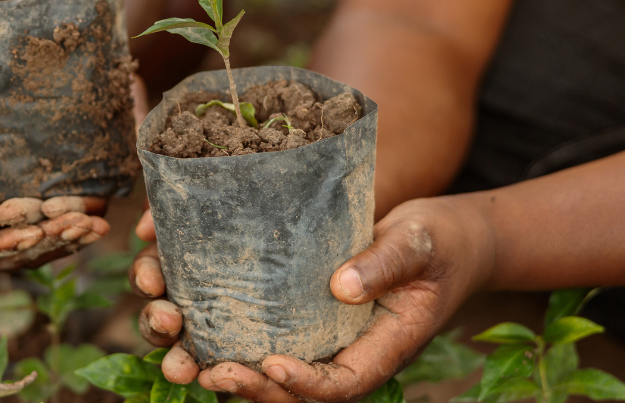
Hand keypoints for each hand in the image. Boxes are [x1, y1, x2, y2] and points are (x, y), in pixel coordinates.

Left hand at [132, 196, 497, 401]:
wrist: (440, 237)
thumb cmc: (439, 243)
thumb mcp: (420, 247)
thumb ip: (385, 265)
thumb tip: (340, 287)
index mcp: (379, 351)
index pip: (340, 386)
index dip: (303, 384)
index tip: (270, 365)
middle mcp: (344, 352)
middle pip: (293, 391)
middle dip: (250, 387)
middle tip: (210, 373)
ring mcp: (320, 336)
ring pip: (267, 368)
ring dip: (224, 366)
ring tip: (184, 354)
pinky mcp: (299, 313)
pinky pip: (259, 332)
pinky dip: (222, 329)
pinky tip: (184, 310)